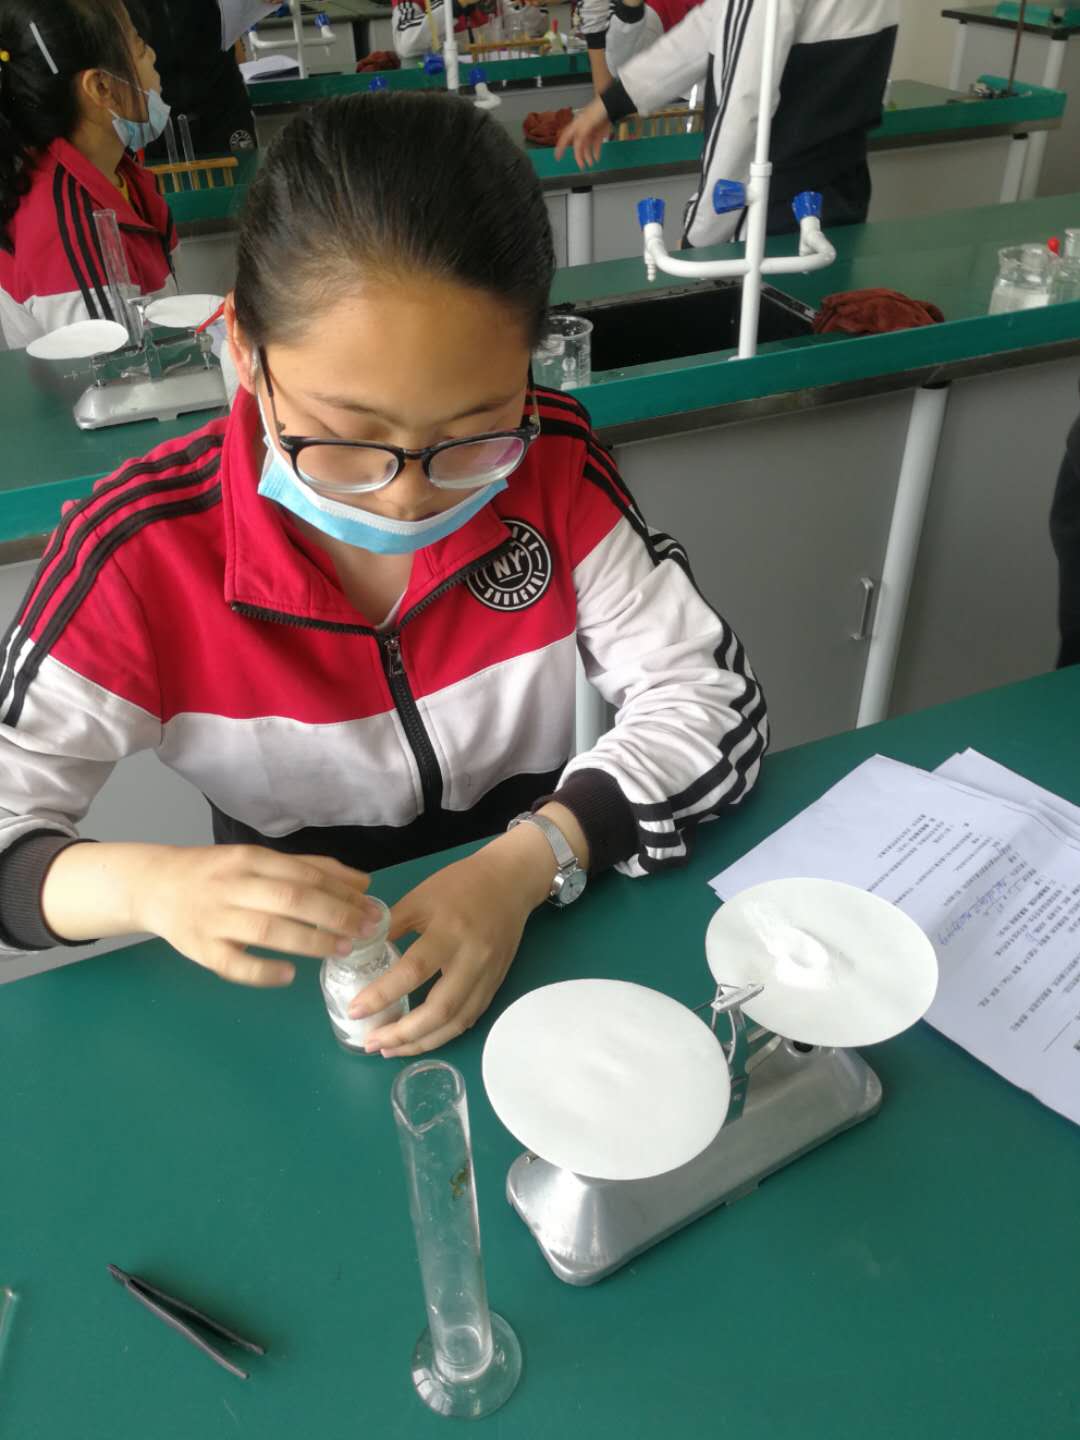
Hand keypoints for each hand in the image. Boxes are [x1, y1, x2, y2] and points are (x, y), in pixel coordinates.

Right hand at [135, 845, 380, 986]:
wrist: (153, 884)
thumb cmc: (216, 873)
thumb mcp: (257, 860)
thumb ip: (307, 869)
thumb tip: (361, 883)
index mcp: (250, 859)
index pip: (303, 874)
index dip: (342, 891)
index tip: (372, 906)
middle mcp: (233, 885)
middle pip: (290, 898)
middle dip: (335, 915)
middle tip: (366, 930)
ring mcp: (214, 918)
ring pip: (266, 929)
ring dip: (309, 941)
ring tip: (342, 949)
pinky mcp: (199, 949)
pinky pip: (232, 964)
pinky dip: (262, 971)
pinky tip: (289, 975)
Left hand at [348, 826, 560, 1056]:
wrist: (510, 881)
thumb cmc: (461, 884)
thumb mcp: (420, 896)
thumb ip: (391, 926)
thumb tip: (358, 952)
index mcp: (450, 931)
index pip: (414, 971)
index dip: (382, 995)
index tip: (356, 1010)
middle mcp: (473, 958)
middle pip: (439, 1010)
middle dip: (403, 1034)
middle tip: (371, 1042)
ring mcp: (488, 975)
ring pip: (457, 1022)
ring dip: (422, 1042)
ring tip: (390, 1048)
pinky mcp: (495, 984)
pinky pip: (469, 1018)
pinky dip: (443, 1034)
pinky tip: (421, 1038)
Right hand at [555, 98, 611, 167]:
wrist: (612, 104)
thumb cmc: (598, 109)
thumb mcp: (587, 122)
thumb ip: (581, 133)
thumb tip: (577, 145)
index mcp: (576, 126)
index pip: (565, 138)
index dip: (561, 148)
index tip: (558, 158)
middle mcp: (582, 129)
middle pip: (578, 146)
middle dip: (579, 156)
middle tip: (581, 166)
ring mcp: (591, 131)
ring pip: (587, 146)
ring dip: (588, 156)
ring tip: (591, 164)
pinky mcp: (599, 133)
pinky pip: (596, 145)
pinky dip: (596, 152)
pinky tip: (597, 158)